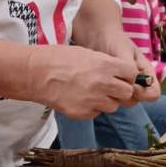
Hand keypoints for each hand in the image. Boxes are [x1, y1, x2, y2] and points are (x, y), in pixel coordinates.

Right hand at [25, 45, 139, 118]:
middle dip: (121, 90)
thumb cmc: (57, 58)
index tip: (122, 76)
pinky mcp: (82, 113)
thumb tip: (120, 72)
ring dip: (107, 100)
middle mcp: (103, 84)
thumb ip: (107, 64)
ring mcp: (93, 100)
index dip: (128, 75)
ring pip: (113, 106)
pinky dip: (92, 108)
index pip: (132, 74)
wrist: (33, 73)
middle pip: (127, 93)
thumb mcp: (86, 53)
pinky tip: (80, 98)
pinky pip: (96, 113)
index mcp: (105, 65)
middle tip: (110, 87)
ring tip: (91, 92)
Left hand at [94, 32, 161, 104]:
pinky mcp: (108, 88)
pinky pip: (109, 99)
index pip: (153, 94)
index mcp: (145, 73)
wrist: (95, 34)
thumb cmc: (113, 39)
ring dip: (113, 96)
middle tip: (113, 84)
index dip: (144, 93)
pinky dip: (103, 95)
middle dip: (126, 95)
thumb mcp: (124, 51)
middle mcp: (136, 82)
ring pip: (122, 102)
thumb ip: (130, 68)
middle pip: (137, 100)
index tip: (131, 85)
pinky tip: (96, 85)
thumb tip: (132, 85)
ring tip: (102, 83)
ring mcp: (121, 86)